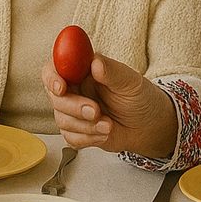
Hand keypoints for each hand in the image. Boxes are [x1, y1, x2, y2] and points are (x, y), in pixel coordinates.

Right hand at [42, 54, 176, 155]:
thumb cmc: (140, 98)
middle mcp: (74, 89)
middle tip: (96, 111)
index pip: (55, 67)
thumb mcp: (130, 82)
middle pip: (55, 97)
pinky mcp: (77, 130)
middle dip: (74, 107)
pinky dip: (88, 138)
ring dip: (85, 126)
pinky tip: (104, 133)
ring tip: (108, 125)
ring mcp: (73, 110)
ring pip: (61, 119)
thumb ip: (112, 72)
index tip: (61, 87)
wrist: (148, 127)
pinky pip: (70, 137)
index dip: (52, 76)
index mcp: (83, 70)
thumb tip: (96, 63)